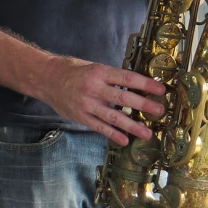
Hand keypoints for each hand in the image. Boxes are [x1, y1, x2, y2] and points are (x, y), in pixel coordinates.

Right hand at [43, 55, 165, 145]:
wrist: (46, 78)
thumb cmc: (73, 70)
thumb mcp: (94, 67)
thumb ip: (111, 77)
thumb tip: (135, 85)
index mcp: (100, 72)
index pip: (127, 78)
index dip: (145, 84)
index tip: (160, 89)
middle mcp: (94, 88)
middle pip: (123, 98)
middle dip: (144, 105)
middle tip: (160, 110)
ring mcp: (87, 104)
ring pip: (114, 117)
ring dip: (132, 126)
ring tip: (147, 133)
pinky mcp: (81, 117)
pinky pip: (100, 128)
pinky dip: (113, 134)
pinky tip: (125, 140)